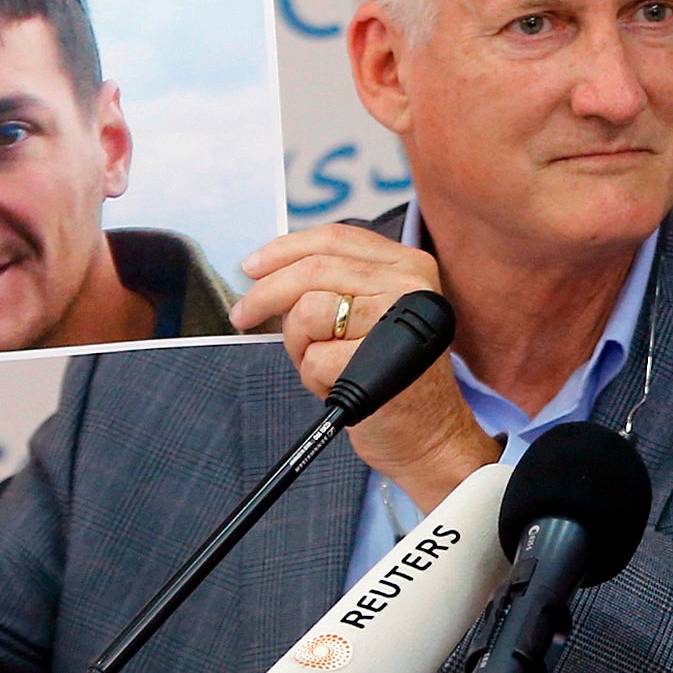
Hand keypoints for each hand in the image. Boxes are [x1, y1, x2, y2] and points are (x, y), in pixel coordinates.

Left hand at [235, 224, 498, 507]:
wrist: (429, 434)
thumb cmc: (392, 376)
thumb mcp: (374, 315)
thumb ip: (336, 284)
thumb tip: (267, 271)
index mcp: (409, 266)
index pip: (336, 238)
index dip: (285, 249)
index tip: (253, 267)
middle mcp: (409, 285)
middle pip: (314, 270)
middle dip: (266, 294)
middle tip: (243, 314)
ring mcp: (396, 323)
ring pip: (308, 312)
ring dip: (298, 344)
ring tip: (317, 362)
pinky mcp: (377, 363)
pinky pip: (312, 359)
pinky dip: (312, 378)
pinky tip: (334, 386)